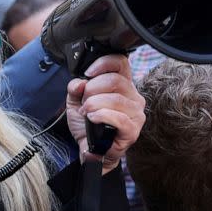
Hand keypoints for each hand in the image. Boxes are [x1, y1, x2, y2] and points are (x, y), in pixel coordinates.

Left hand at [66, 55, 145, 172]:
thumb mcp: (75, 101)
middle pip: (115, 81)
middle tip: (84, 101)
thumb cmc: (88, 123)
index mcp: (122, 84)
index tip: (88, 73)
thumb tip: (80, 82)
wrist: (89, 148)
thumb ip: (75, 88)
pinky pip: (119, 118)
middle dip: (93, 90)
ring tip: (86, 112)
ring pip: (116, 99)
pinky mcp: (133, 130)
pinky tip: (92, 118)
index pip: (120, 63)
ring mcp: (136, 114)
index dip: (104, 63)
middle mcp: (133, 96)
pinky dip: (102, 116)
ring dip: (94, 105)